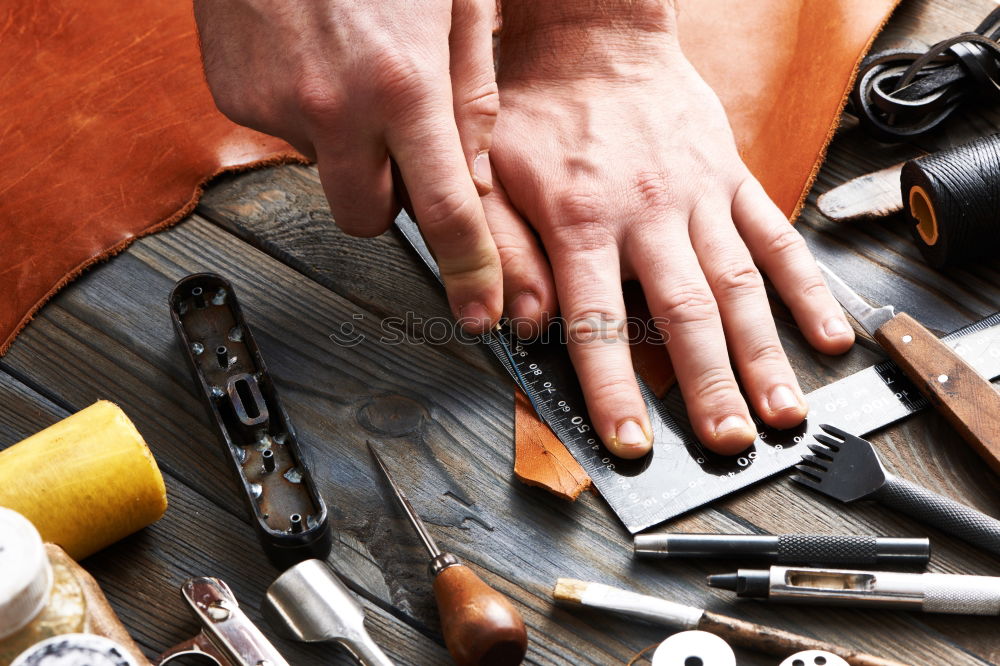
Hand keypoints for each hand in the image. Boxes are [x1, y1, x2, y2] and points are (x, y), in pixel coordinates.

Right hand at [194, 0, 502, 330]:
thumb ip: (470, 91)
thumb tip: (473, 169)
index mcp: (404, 83)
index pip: (445, 211)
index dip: (469, 269)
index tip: (476, 309)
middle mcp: (336, 107)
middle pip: (370, 220)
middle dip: (392, 201)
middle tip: (400, 151)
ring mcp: (278, 105)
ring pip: (327, 172)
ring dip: (348, 146)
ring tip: (351, 69)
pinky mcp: (236, 96)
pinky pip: (285, 132)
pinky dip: (307, 110)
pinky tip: (314, 55)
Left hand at [487, 3, 854, 456]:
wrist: (590, 38)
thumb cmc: (534, 110)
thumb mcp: (486, 174)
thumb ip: (501, 250)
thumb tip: (518, 325)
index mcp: (580, 221)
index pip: (598, 322)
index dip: (613, 390)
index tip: (632, 443)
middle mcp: (647, 214)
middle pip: (683, 313)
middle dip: (708, 386)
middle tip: (726, 445)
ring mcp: (698, 196)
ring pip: (738, 283)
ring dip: (764, 352)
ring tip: (785, 411)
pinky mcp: (732, 178)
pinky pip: (776, 234)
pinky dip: (806, 286)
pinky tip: (828, 331)